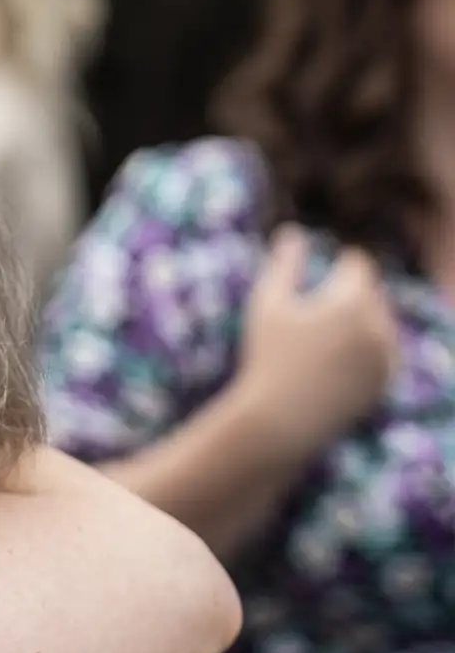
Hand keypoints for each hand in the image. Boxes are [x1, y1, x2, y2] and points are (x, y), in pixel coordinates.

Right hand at [231, 225, 400, 460]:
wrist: (279, 422)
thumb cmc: (266, 359)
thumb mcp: (266, 306)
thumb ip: (282, 264)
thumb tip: (291, 231)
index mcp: (353, 299)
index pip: (357, 265)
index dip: (337, 267)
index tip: (320, 276)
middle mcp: (379, 324)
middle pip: (371, 293)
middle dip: (349, 295)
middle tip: (318, 311)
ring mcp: (386, 355)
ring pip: (380, 323)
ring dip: (360, 322)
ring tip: (325, 338)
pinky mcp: (385, 381)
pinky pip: (382, 353)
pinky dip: (366, 351)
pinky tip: (334, 362)